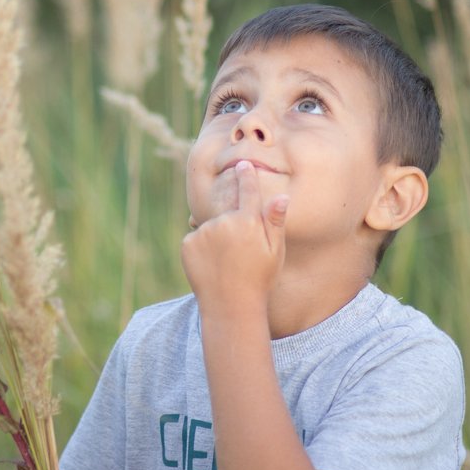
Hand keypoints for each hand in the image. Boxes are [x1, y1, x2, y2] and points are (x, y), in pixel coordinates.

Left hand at [181, 160, 289, 316]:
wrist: (230, 305)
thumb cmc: (259, 279)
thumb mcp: (275, 251)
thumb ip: (275, 222)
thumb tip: (281, 196)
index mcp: (247, 221)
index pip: (247, 190)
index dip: (245, 175)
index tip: (242, 164)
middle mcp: (223, 222)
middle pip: (227, 211)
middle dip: (233, 222)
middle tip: (240, 251)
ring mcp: (203, 233)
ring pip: (211, 227)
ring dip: (218, 237)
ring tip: (228, 261)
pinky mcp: (188, 244)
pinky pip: (197, 239)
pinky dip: (203, 247)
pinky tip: (213, 265)